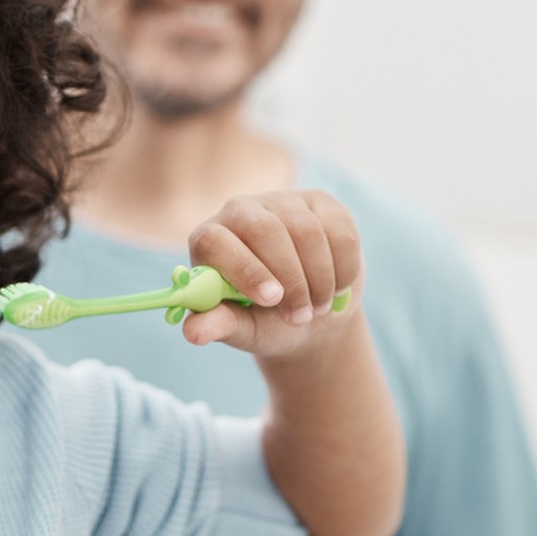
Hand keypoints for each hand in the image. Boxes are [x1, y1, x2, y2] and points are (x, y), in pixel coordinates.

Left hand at [182, 189, 362, 358]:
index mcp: (209, 240)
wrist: (311, 313)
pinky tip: (336, 287)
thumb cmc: (265, 320)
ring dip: (319, 280)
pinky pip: (340, 232)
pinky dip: (344, 269)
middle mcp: (241, 211)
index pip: (216, 240)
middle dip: (290, 279)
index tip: (272, 299)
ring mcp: (282, 202)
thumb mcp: (242, 328)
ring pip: (307, 231)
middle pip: (265, 230)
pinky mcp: (321, 203)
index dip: (244, 268)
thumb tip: (192, 333)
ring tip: (317, 307)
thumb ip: (219, 325)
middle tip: (301, 316)